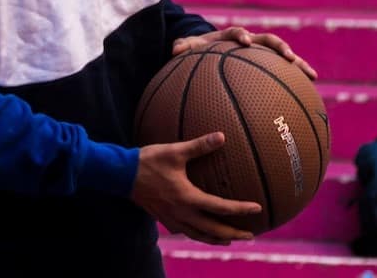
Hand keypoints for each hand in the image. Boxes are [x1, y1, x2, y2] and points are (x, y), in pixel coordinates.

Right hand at [130, 132, 262, 244]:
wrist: (120, 174)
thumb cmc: (147, 161)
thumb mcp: (175, 150)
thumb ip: (199, 145)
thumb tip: (221, 136)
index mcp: (187, 197)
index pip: (220, 207)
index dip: (240, 209)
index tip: (257, 208)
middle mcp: (182, 212)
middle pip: (213, 230)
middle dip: (233, 234)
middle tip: (250, 235)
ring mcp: (171, 218)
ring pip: (199, 235)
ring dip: (216, 238)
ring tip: (228, 239)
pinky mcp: (163, 218)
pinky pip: (185, 232)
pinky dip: (198, 235)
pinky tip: (201, 232)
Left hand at [173, 27, 317, 79]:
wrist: (211, 50)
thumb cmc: (199, 50)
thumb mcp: (188, 47)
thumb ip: (183, 46)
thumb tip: (174, 49)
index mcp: (230, 37)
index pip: (237, 32)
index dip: (242, 35)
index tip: (246, 42)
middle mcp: (250, 41)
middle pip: (269, 40)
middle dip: (279, 47)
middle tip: (288, 57)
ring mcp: (261, 53)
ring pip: (282, 56)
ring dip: (297, 63)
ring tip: (311, 75)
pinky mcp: (268, 65)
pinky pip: (284, 72)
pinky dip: (297, 79)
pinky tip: (310, 92)